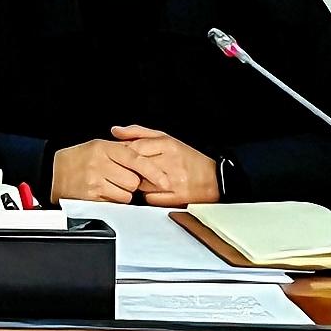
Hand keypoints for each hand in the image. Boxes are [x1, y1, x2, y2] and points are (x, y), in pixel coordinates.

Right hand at [47, 139, 144, 202]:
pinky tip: (102, 192)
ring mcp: (94, 181)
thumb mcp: (99, 146)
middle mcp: (99, 163)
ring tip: (109, 185)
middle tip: (121, 178)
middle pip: (134, 181)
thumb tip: (148, 159)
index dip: (153, 171)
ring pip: (126, 194)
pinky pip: (114, 203)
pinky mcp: (90, 197)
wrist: (52, 171)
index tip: (164, 180)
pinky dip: (112, 200)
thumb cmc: (79, 159)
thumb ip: (123, 150)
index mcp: (104, 148)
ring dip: (122, 193)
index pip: (136, 159)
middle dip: (132, 183)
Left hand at [109, 124, 224, 206]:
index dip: (124, 154)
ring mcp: (173, 181)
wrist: (214, 179)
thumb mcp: (165, 138)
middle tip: (130, 169)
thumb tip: (115, 131)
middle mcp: (170, 162)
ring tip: (145, 178)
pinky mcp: (175, 198)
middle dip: (129, 169)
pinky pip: (149, 198)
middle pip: (136, 167)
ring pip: (140, 183)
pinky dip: (148, 195)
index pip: (135, 148)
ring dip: (138, 182)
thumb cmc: (187, 158)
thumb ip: (138, 133)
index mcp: (168, 145)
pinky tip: (153, 190)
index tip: (121, 156)